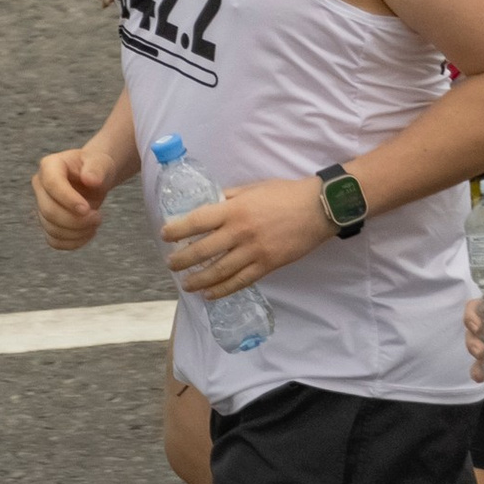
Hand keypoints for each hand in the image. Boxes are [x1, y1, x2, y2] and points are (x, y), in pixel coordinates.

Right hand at [33, 140, 115, 250]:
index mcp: (50, 166)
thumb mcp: (101, 163)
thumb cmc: (96, 167)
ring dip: (78, 232)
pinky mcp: (47, 222)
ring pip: (52, 229)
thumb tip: (90, 180)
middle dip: (76, 220)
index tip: (88, 209)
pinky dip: (74, 242)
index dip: (68, 200)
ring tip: (96, 221)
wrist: (94, 178)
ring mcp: (41, 205)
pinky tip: (88, 232)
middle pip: (49, 211)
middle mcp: (40, 185)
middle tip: (98, 217)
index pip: (52, 184)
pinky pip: (55, 241)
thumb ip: (97, 168)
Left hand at [164, 174, 329, 295]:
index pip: (197, 221)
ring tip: (186, 284)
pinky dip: (223, 290)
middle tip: (170, 264)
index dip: (178, 229)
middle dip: (182, 259)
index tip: (165, 234)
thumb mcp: (252, 188)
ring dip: (199, 279)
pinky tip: (211, 294)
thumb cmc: (284, 194)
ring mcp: (254, 251)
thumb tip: (211, 203)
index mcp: (234, 209)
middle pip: (203, 250)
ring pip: (220, 271)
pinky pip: (241, 281)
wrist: (318, 209)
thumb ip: (230, 197)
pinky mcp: (268, 265)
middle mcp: (240, 232)